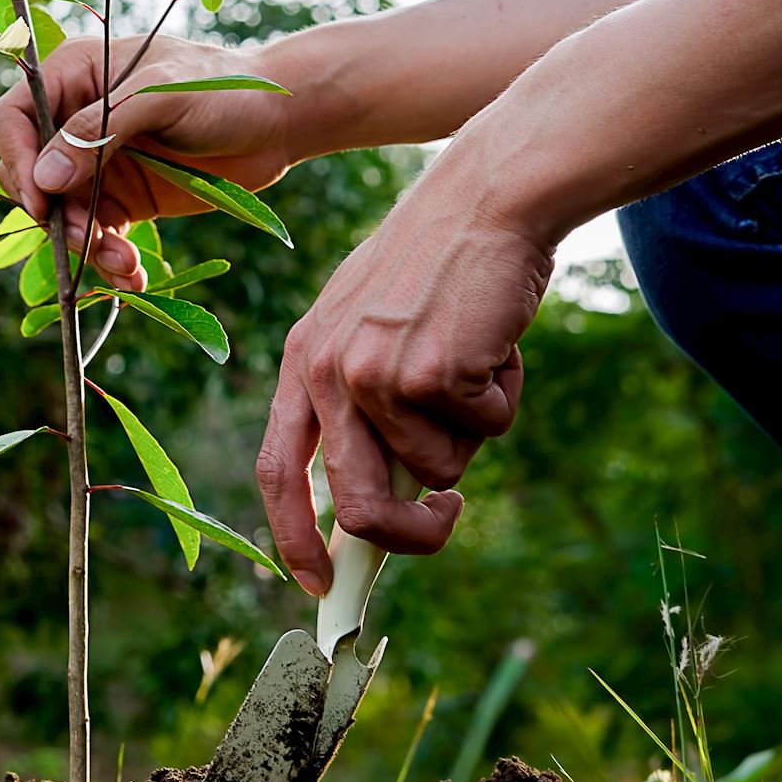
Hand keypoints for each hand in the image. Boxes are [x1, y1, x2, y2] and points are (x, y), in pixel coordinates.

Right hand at [0, 35, 298, 289]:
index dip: (18, 160)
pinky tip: (134, 278)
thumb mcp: (162, 96)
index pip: (14, 119)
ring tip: (123, 265)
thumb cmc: (224, 88)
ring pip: (64, 215)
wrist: (280, 120)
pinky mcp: (125, 199)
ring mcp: (99, 163)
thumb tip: (45, 179)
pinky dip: (110, 261)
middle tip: (88, 239)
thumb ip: (101, 131)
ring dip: (85, 247)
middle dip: (55, 215)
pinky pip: (98, 236)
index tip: (42, 201)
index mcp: (74, 75)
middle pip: (31, 175)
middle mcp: (77, 120)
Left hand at [256, 160, 555, 594]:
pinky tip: (495, 341)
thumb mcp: (371, 327)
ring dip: (474, 429)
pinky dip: (504, 397)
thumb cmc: (439, 267)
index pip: (277, 471)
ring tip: (476, 359)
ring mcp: (376, 373)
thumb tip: (381, 504)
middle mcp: (326, 370)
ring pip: (440, 467)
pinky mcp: (433, 373)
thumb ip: (362, 403)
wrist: (488, 197)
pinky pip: (486, 429)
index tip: (318, 584)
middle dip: (412, 536)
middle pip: (360, 507)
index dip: (293, 538)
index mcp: (301, 360)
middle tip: (449, 519)